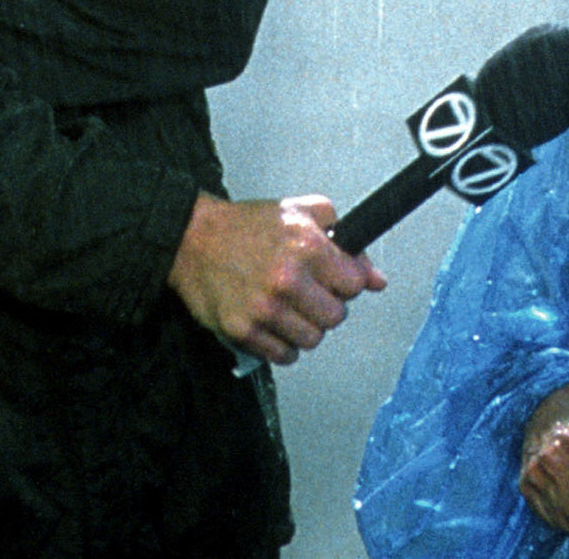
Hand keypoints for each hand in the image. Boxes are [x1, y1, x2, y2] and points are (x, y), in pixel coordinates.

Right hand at [166, 193, 386, 365]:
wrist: (192, 239)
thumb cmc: (244, 227)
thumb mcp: (298, 212)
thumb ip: (344, 238)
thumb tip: (376, 278)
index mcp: (306, 246)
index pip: (354, 284)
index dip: (345, 281)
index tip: (334, 279)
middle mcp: (288, 278)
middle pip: (336, 317)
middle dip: (326, 306)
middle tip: (308, 294)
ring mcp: (265, 308)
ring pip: (313, 340)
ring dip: (304, 328)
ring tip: (287, 308)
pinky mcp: (244, 330)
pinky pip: (284, 356)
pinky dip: (282, 345)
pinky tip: (272, 323)